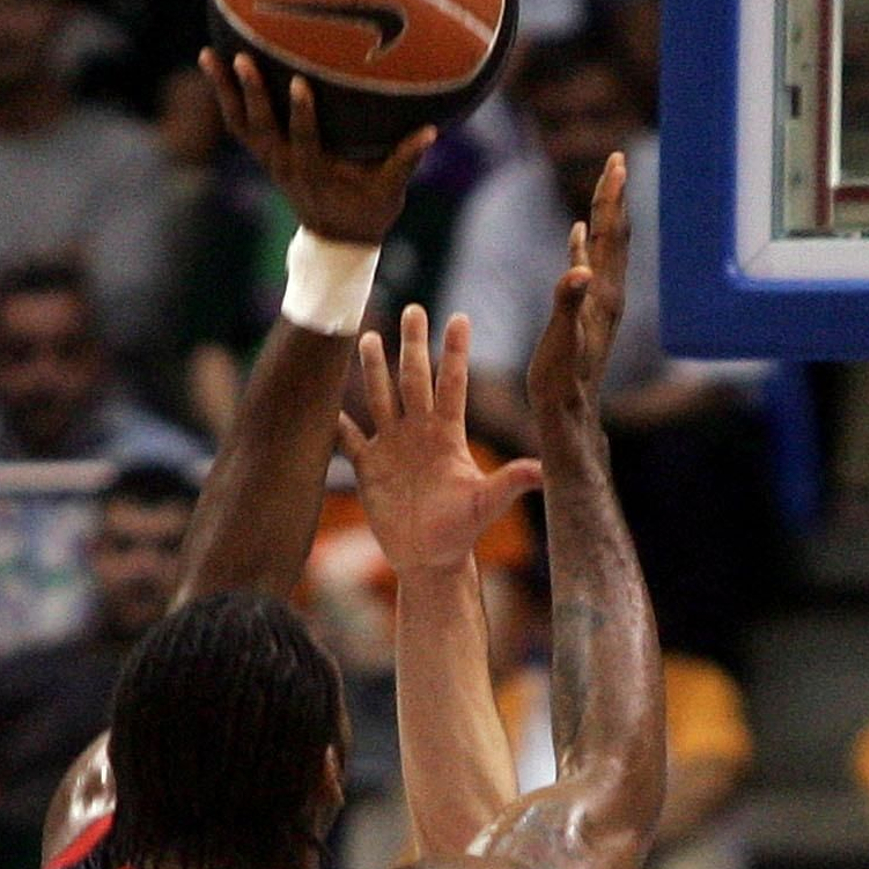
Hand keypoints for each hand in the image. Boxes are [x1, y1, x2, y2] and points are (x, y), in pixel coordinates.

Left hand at [197, 58, 432, 243]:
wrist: (337, 240)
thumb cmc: (368, 212)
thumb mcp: (390, 193)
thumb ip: (405, 161)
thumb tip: (431, 132)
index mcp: (314, 174)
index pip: (304, 141)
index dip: (300, 114)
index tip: (297, 82)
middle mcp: (285, 166)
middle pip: (262, 129)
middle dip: (253, 94)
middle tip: (243, 58)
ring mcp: (270, 161)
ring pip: (241, 125)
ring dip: (225, 92)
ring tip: (208, 54)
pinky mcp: (263, 155)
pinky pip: (238, 124)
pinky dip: (225, 97)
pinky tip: (213, 61)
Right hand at [338, 307, 540, 577]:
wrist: (430, 559)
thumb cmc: (461, 532)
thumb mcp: (486, 505)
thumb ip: (510, 482)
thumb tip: (543, 470)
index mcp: (448, 435)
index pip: (452, 384)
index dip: (454, 352)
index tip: (460, 317)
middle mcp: (419, 433)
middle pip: (414, 380)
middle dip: (413, 345)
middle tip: (413, 308)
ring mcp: (392, 447)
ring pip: (381, 398)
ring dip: (374, 370)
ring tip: (369, 336)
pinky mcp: (369, 468)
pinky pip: (351, 440)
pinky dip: (337, 424)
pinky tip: (325, 403)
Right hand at [526, 150, 629, 420]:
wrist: (570, 417)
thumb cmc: (561, 382)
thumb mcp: (560, 341)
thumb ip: (567, 302)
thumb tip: (577, 269)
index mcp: (601, 293)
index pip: (609, 235)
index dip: (610, 198)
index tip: (615, 162)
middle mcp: (607, 295)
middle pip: (614, 236)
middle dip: (613, 197)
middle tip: (615, 160)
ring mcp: (598, 305)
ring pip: (604, 250)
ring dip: (603, 217)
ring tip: (603, 188)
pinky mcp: (587, 315)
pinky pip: (589, 268)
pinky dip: (585, 245)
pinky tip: (577, 236)